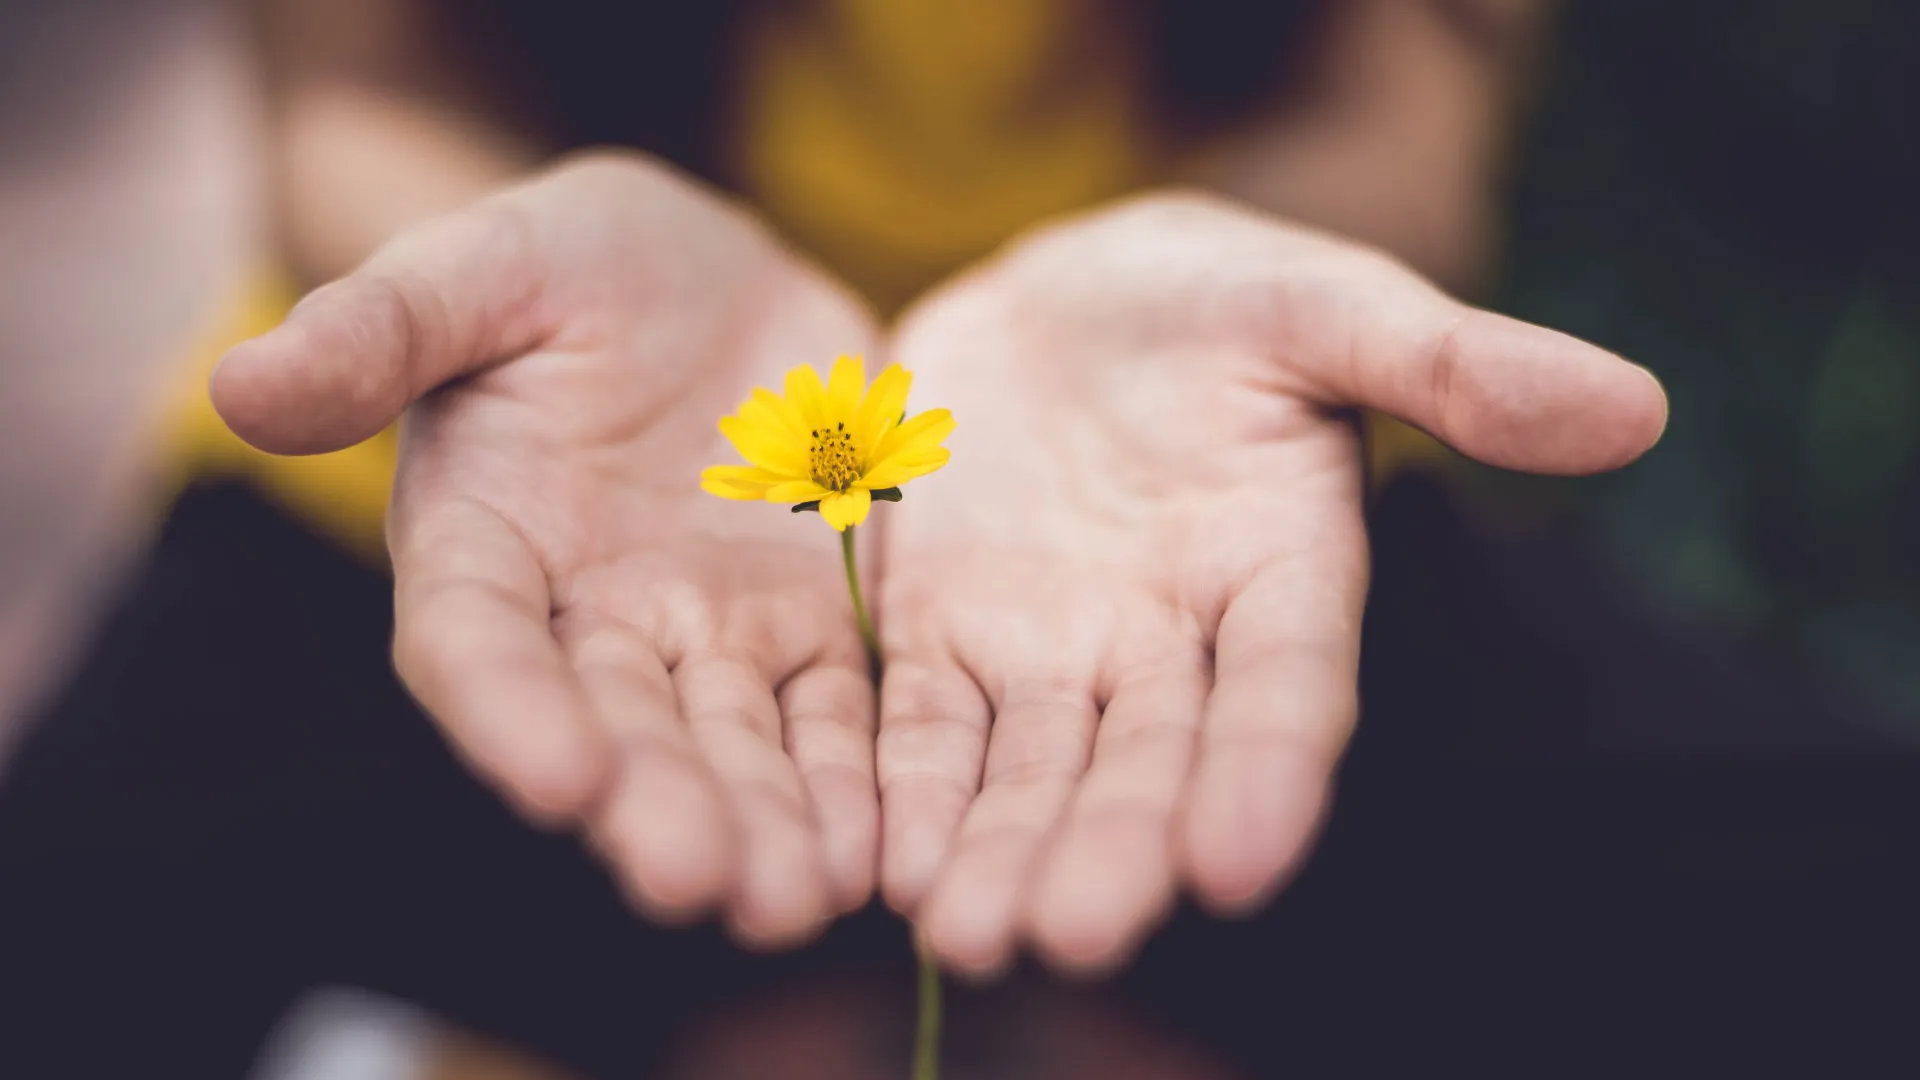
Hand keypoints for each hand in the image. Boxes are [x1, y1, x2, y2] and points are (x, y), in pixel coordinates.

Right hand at [213, 154, 881, 945]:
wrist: (707, 275)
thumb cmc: (567, 263)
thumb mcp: (481, 266)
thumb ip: (380, 328)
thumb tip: (240, 383)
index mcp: (483, 542)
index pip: (477, 643)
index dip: (510, 712)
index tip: (558, 779)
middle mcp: (588, 617)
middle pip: (617, 727)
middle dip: (657, 805)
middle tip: (701, 882)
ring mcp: (706, 631)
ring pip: (733, 743)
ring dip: (764, 823)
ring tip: (800, 897)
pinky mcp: (810, 624)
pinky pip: (835, 713)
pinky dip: (855, 778)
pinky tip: (881, 846)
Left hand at [873, 192, 1666, 974]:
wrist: (1060, 299)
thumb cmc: (1214, 299)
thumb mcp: (1324, 304)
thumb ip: (1452, 362)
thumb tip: (1633, 407)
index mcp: (1282, 572)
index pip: (1288, 689)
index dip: (1268, 772)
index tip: (1239, 862)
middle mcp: (1171, 643)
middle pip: (1148, 762)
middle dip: (1113, 848)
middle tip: (1074, 932)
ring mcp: (1052, 651)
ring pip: (1030, 769)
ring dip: (999, 850)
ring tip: (965, 932)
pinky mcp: (942, 636)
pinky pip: (920, 725)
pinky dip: (904, 790)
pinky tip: (880, 861)